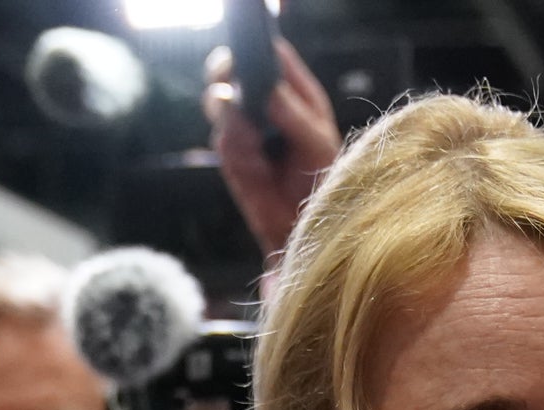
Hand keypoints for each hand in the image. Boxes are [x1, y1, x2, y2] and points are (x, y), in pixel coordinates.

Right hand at [202, 38, 341, 259]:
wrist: (306, 228)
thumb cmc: (324, 182)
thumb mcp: (317, 144)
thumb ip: (292, 115)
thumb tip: (267, 91)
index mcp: (294, 92)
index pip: (270, 54)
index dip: (257, 48)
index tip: (249, 56)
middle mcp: (266, 103)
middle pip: (232, 69)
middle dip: (227, 75)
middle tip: (232, 90)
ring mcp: (244, 127)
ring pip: (218, 101)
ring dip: (231, 118)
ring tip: (255, 142)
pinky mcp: (231, 153)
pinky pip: (221, 139)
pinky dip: (236, 150)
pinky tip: (256, 167)